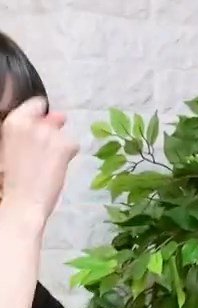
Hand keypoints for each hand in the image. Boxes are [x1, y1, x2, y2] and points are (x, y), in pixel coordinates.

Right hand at [0, 96, 77, 228]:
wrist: (22, 203)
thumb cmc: (13, 181)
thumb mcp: (13, 149)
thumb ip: (31, 130)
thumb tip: (59, 116)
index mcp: (14, 121)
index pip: (36, 104)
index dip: (40, 119)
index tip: (38, 134)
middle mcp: (32, 121)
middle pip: (51, 120)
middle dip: (51, 134)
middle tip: (43, 156)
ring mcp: (49, 133)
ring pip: (63, 134)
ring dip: (59, 146)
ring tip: (47, 165)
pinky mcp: (64, 145)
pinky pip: (74, 145)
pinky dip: (69, 155)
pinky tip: (57, 168)